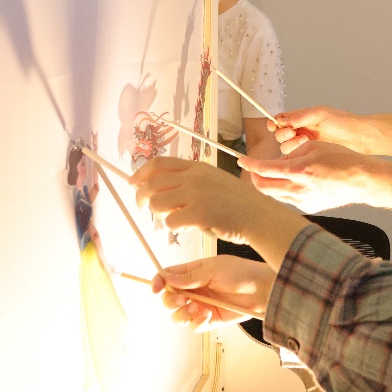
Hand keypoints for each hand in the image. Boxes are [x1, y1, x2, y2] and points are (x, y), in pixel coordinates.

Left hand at [131, 156, 275, 244]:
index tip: (133, 183)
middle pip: (151, 183)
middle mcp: (194, 177)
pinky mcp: (198, 213)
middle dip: (141, 197)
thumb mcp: (214, 180)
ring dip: (159, 215)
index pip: (158, 164)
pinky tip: (187, 227)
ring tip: (172, 219)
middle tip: (143, 208)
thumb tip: (161, 188)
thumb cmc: (238, 203)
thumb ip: (190, 180)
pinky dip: (174, 228)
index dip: (140, 173)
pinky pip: (170, 222)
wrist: (259, 216)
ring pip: (157, 204)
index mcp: (197, 167)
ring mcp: (196, 194)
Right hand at [151, 255, 275, 331]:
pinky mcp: (209, 320)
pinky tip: (206, 315)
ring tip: (198, 308)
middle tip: (181, 300)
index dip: (158, 281)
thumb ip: (191, 275)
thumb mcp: (214, 269)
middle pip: (169, 298)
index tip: (155, 288)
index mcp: (193, 272)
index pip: (168, 276)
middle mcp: (194, 289)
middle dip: (170, 300)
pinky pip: (193, 326)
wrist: (262, 290)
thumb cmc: (241, 273)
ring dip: (183, 313)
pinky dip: (196, 322)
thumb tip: (167, 278)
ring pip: (178, 314)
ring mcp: (200, 305)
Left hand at [238, 141, 383, 212]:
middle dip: (255, 177)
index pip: (264, 169)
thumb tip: (280, 162)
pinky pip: (289, 199)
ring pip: (275, 195)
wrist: (361, 179)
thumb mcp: (314, 147)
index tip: (242, 160)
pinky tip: (294, 182)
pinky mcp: (309, 207)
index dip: (250, 164)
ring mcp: (303, 201)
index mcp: (298, 171)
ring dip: (270, 184)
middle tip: (255, 169)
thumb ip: (292, 153)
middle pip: (264, 187)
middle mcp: (298, 189)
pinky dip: (285, 190)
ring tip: (277, 173)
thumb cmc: (342, 159)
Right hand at [269, 106, 372, 154]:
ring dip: (291, 143)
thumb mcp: (320, 114)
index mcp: (303, 118)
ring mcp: (306, 145)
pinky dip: (296, 154)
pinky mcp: (311, 156)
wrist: (359, 137)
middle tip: (293, 132)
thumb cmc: (343, 122)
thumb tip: (282, 121)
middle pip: (281, 135)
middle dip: (283, 133)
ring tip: (305, 140)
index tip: (274, 125)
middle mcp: (302, 131)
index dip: (275, 122)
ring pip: (286, 147)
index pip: (281, 120)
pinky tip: (306, 149)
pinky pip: (296, 157)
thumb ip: (301, 116)